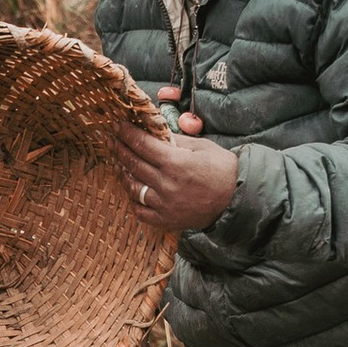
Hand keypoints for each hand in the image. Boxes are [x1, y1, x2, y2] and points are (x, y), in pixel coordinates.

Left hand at [112, 102, 238, 233]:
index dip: (128, 134)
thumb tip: (156, 133)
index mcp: (176, 163)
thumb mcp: (202, 147)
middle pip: (134, 164)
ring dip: (123, 174)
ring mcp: (164, 204)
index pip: (143, 145)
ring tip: (118, 164)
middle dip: (120, 149)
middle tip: (111, 140)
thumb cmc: (222, 170)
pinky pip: (141, 211)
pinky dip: (134, 200)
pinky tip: (132, 190)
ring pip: (134, 187)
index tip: (119, 126)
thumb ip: (176, 141)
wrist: (236, 201)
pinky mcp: (166, 220)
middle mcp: (166, 184)